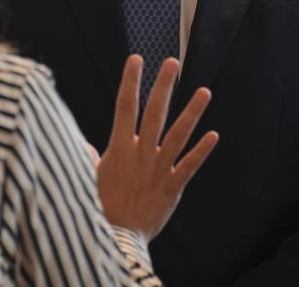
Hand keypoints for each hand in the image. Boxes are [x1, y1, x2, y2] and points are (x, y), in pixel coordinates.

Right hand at [97, 56, 219, 240]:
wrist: (116, 238)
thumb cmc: (101, 207)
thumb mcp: (90, 178)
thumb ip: (90, 158)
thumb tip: (85, 146)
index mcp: (119, 149)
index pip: (125, 107)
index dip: (130, 82)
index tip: (136, 59)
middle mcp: (140, 154)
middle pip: (154, 113)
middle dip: (163, 86)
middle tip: (173, 62)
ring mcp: (158, 169)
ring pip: (177, 135)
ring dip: (192, 112)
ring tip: (204, 91)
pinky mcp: (172, 187)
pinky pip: (189, 165)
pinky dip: (201, 151)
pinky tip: (213, 135)